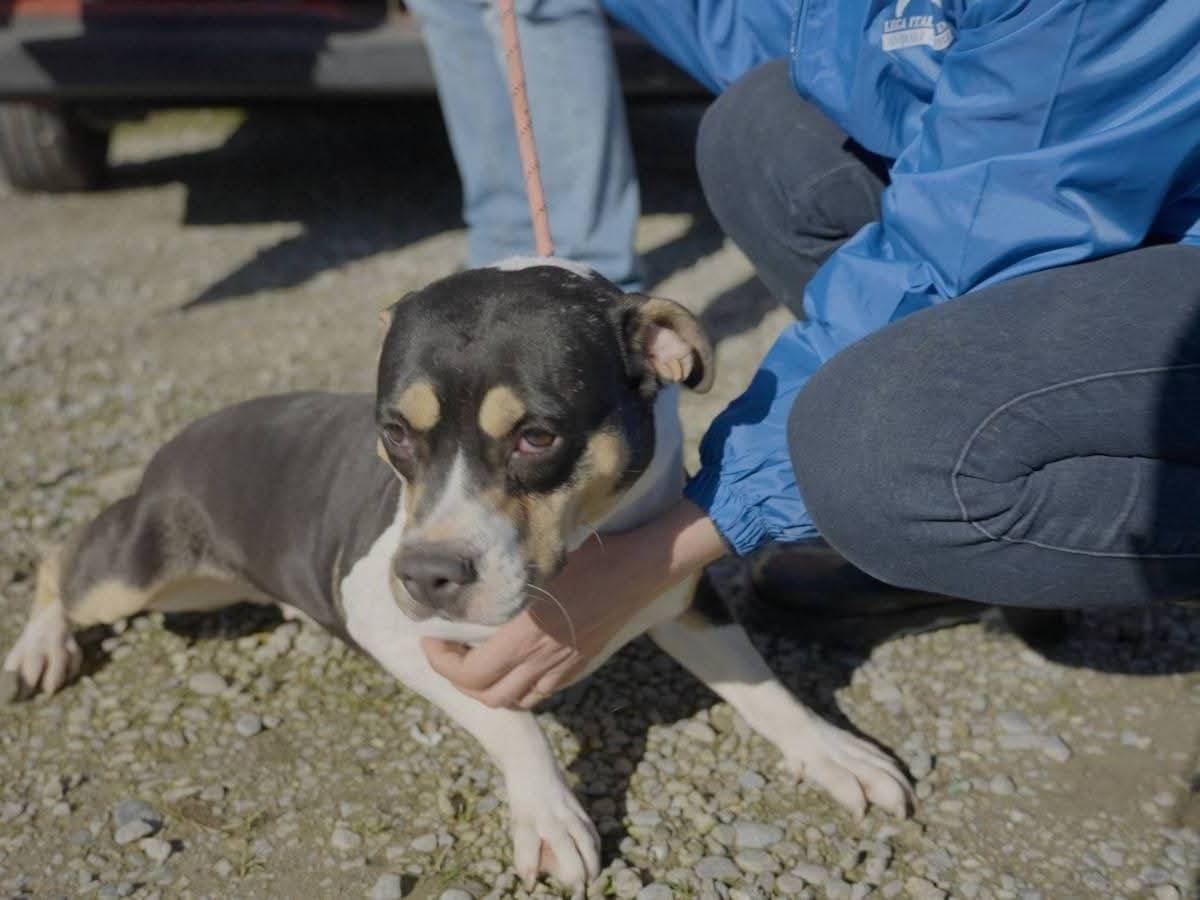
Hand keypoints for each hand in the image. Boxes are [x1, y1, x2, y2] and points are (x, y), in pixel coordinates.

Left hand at [422, 499, 724, 707]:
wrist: (642, 567)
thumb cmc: (591, 555)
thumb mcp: (537, 564)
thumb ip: (503, 583)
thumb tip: (465, 582)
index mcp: (525, 636)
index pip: (470, 674)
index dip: (441, 663)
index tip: (431, 638)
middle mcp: (543, 660)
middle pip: (487, 696)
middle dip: (458, 679)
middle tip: (447, 651)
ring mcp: (565, 667)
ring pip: (515, 700)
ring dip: (487, 689)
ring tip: (475, 660)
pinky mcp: (581, 665)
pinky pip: (541, 693)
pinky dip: (518, 688)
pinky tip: (513, 662)